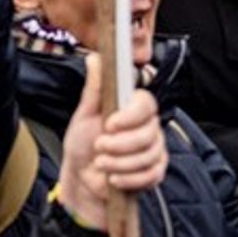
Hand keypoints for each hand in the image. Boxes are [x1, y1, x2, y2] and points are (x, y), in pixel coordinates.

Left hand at [59, 52, 167, 226]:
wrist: (82, 177)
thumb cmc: (83, 142)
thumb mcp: (85, 113)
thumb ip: (95, 88)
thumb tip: (95, 58)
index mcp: (133, 108)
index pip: (146, 103)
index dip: (130, 116)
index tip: (109, 124)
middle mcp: (148, 127)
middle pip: (148, 134)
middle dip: (118, 145)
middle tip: (99, 146)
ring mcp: (154, 150)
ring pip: (148, 156)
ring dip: (119, 163)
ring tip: (101, 163)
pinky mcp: (155, 172)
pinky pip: (151, 175)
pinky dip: (128, 178)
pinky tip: (114, 178)